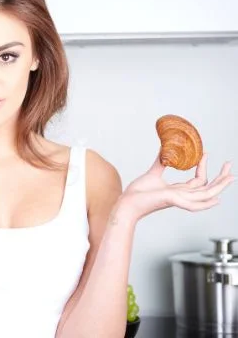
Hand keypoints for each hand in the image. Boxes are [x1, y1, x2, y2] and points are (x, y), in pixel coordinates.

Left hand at [117, 151, 233, 222]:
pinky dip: (205, 204)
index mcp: (178, 190)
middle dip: (220, 178)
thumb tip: (164, 149)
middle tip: (230, 165)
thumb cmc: (137, 193)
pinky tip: (216, 199)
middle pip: (207, 188)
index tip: (206, 153)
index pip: (198, 180)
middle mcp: (182, 196)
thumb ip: (160, 162)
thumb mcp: (153, 174)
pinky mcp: (172, 201)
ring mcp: (179, 199)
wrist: (127, 202)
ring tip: (230, 177)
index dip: (204, 167)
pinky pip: (193, 205)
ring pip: (205, 195)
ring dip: (219, 187)